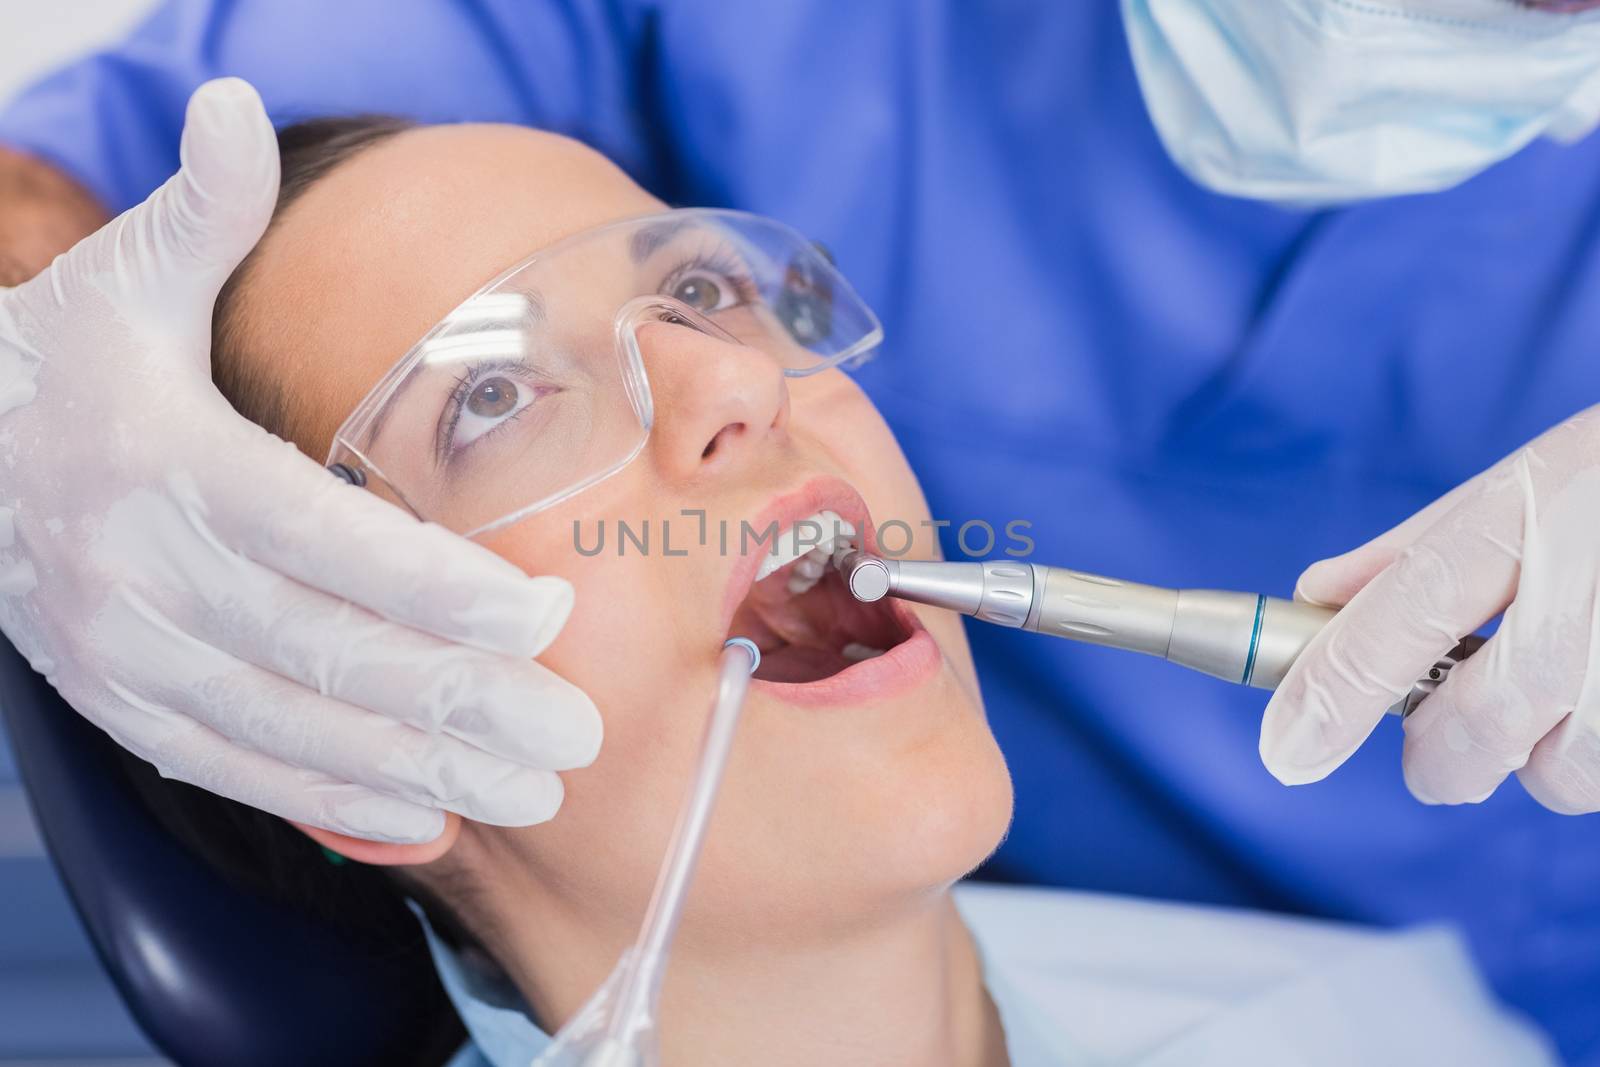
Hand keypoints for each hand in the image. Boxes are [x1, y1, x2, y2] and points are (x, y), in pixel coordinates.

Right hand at [0, 79, 599, 842]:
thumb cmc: (66, 365)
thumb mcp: (121, 281)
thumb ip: (199, 215)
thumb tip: (233, 104)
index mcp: (170, 465)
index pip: (327, 541)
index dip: (442, 587)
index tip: (548, 616)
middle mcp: (147, 574)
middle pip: (330, 653)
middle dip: (465, 700)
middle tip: (578, 735)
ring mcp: (132, 657)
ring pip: (296, 728)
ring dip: (423, 768)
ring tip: (532, 792)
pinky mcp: (127, 706)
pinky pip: (239, 767)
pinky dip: (335, 801)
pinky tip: (424, 820)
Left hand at [1260, 405, 1599, 811]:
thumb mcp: (1526, 477)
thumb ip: (1415, 549)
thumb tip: (1314, 598)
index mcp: (1533, 511)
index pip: (1405, 617)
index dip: (1333, 693)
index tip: (1286, 750)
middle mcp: (1592, 589)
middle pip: (1471, 734)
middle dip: (1438, 753)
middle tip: (1447, 724)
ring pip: (1560, 778)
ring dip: (1545, 756)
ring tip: (1575, 685)